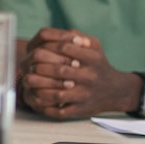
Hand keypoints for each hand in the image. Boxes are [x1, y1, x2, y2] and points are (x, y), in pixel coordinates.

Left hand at [18, 29, 138, 117]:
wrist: (116, 90)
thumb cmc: (98, 64)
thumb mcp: (93, 45)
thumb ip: (75, 35)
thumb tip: (54, 32)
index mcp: (93, 58)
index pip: (66, 47)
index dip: (48, 47)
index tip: (38, 48)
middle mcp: (91, 77)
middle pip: (60, 71)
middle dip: (40, 67)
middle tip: (30, 66)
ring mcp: (85, 95)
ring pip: (58, 94)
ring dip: (40, 87)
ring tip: (28, 80)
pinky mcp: (81, 110)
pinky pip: (60, 111)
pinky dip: (46, 106)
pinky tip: (36, 98)